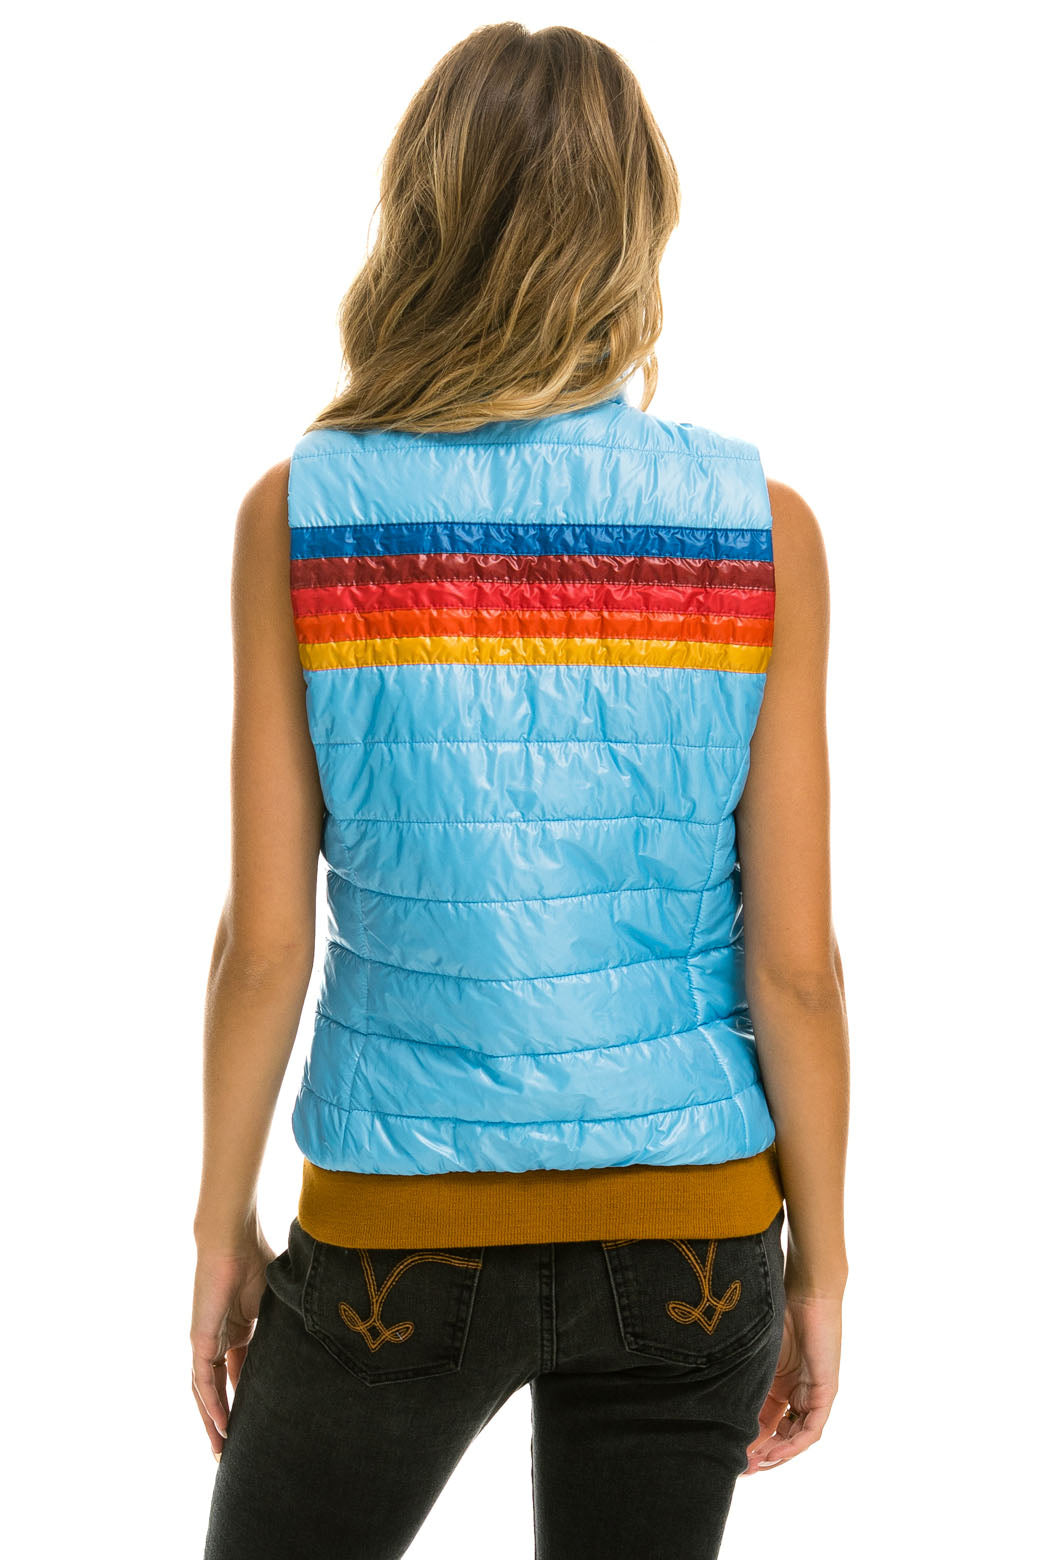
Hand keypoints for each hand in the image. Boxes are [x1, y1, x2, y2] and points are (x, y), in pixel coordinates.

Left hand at [190, 1228, 276, 1459]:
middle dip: (224, 1419)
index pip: (237, 1372)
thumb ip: (287, 1319)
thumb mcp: (277, 1301)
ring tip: (223, 1449)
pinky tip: (220, 1425)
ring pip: (206, 1391)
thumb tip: (323, 1329)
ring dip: (213, 1420)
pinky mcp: (200, 1338)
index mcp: (236, 1329)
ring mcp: (207, 1340)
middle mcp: (218, 1339)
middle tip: (232, 1450)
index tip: (256, 1422)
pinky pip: (202, 1379)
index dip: (244, 1397)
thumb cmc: (256, 1257)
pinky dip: (210, 1403)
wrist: (233, 1238)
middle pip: (218, 1388)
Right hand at [740, 1284, 842, 1474]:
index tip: (728, 1451)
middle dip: (760, 1452)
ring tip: (755, 1464)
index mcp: (778, 1380)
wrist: (807, 1289)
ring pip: (795, 1435)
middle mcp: (795, 1390)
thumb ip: (744, 1376)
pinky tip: (776, 1452)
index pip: (763, 1419)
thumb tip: (712, 1396)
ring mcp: (811, 1392)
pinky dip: (794, 1443)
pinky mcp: (825, 1392)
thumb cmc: (776, 1308)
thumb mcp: (754, 1352)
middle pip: (778, 1432)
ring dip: (776, 1453)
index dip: (747, 1438)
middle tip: (740, 1468)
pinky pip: (811, 1428)